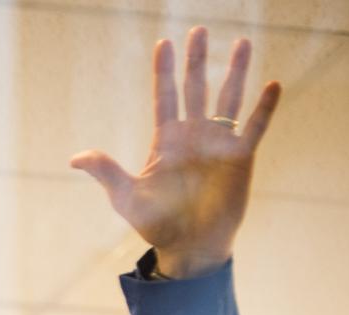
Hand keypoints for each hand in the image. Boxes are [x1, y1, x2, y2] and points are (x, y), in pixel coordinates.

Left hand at [70, 26, 280, 276]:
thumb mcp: (127, 198)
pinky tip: (273, 85)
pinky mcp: (241, 158)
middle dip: (196, 60)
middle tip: (198, 31)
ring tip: (242, 42)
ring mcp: (218, 144)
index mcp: (167, 140)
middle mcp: (194, 136)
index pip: (164, 97)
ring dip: (235, 72)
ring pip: (228, 99)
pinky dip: (264, 108)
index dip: (164, 71)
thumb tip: (75, 158)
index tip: (164, 43)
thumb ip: (107, 172)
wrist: (189, 249)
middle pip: (196, 88)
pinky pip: (255, 127)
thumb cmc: (156, 226)